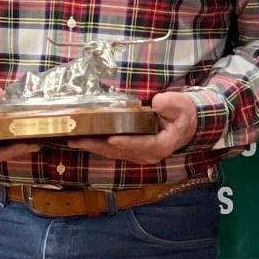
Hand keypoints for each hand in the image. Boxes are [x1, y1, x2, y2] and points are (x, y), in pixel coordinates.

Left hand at [68, 91, 199, 164]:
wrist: (186, 125)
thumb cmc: (183, 113)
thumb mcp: (182, 105)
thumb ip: (171, 104)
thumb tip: (156, 103)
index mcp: (161, 145)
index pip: (141, 145)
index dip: (126, 142)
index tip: (111, 138)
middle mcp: (147, 154)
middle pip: (119, 151)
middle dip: (97, 145)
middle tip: (76, 139)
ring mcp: (137, 154)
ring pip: (112, 152)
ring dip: (92, 146)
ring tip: (72, 139)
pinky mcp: (130, 151)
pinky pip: (111, 150)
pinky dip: (97, 145)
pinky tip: (82, 139)